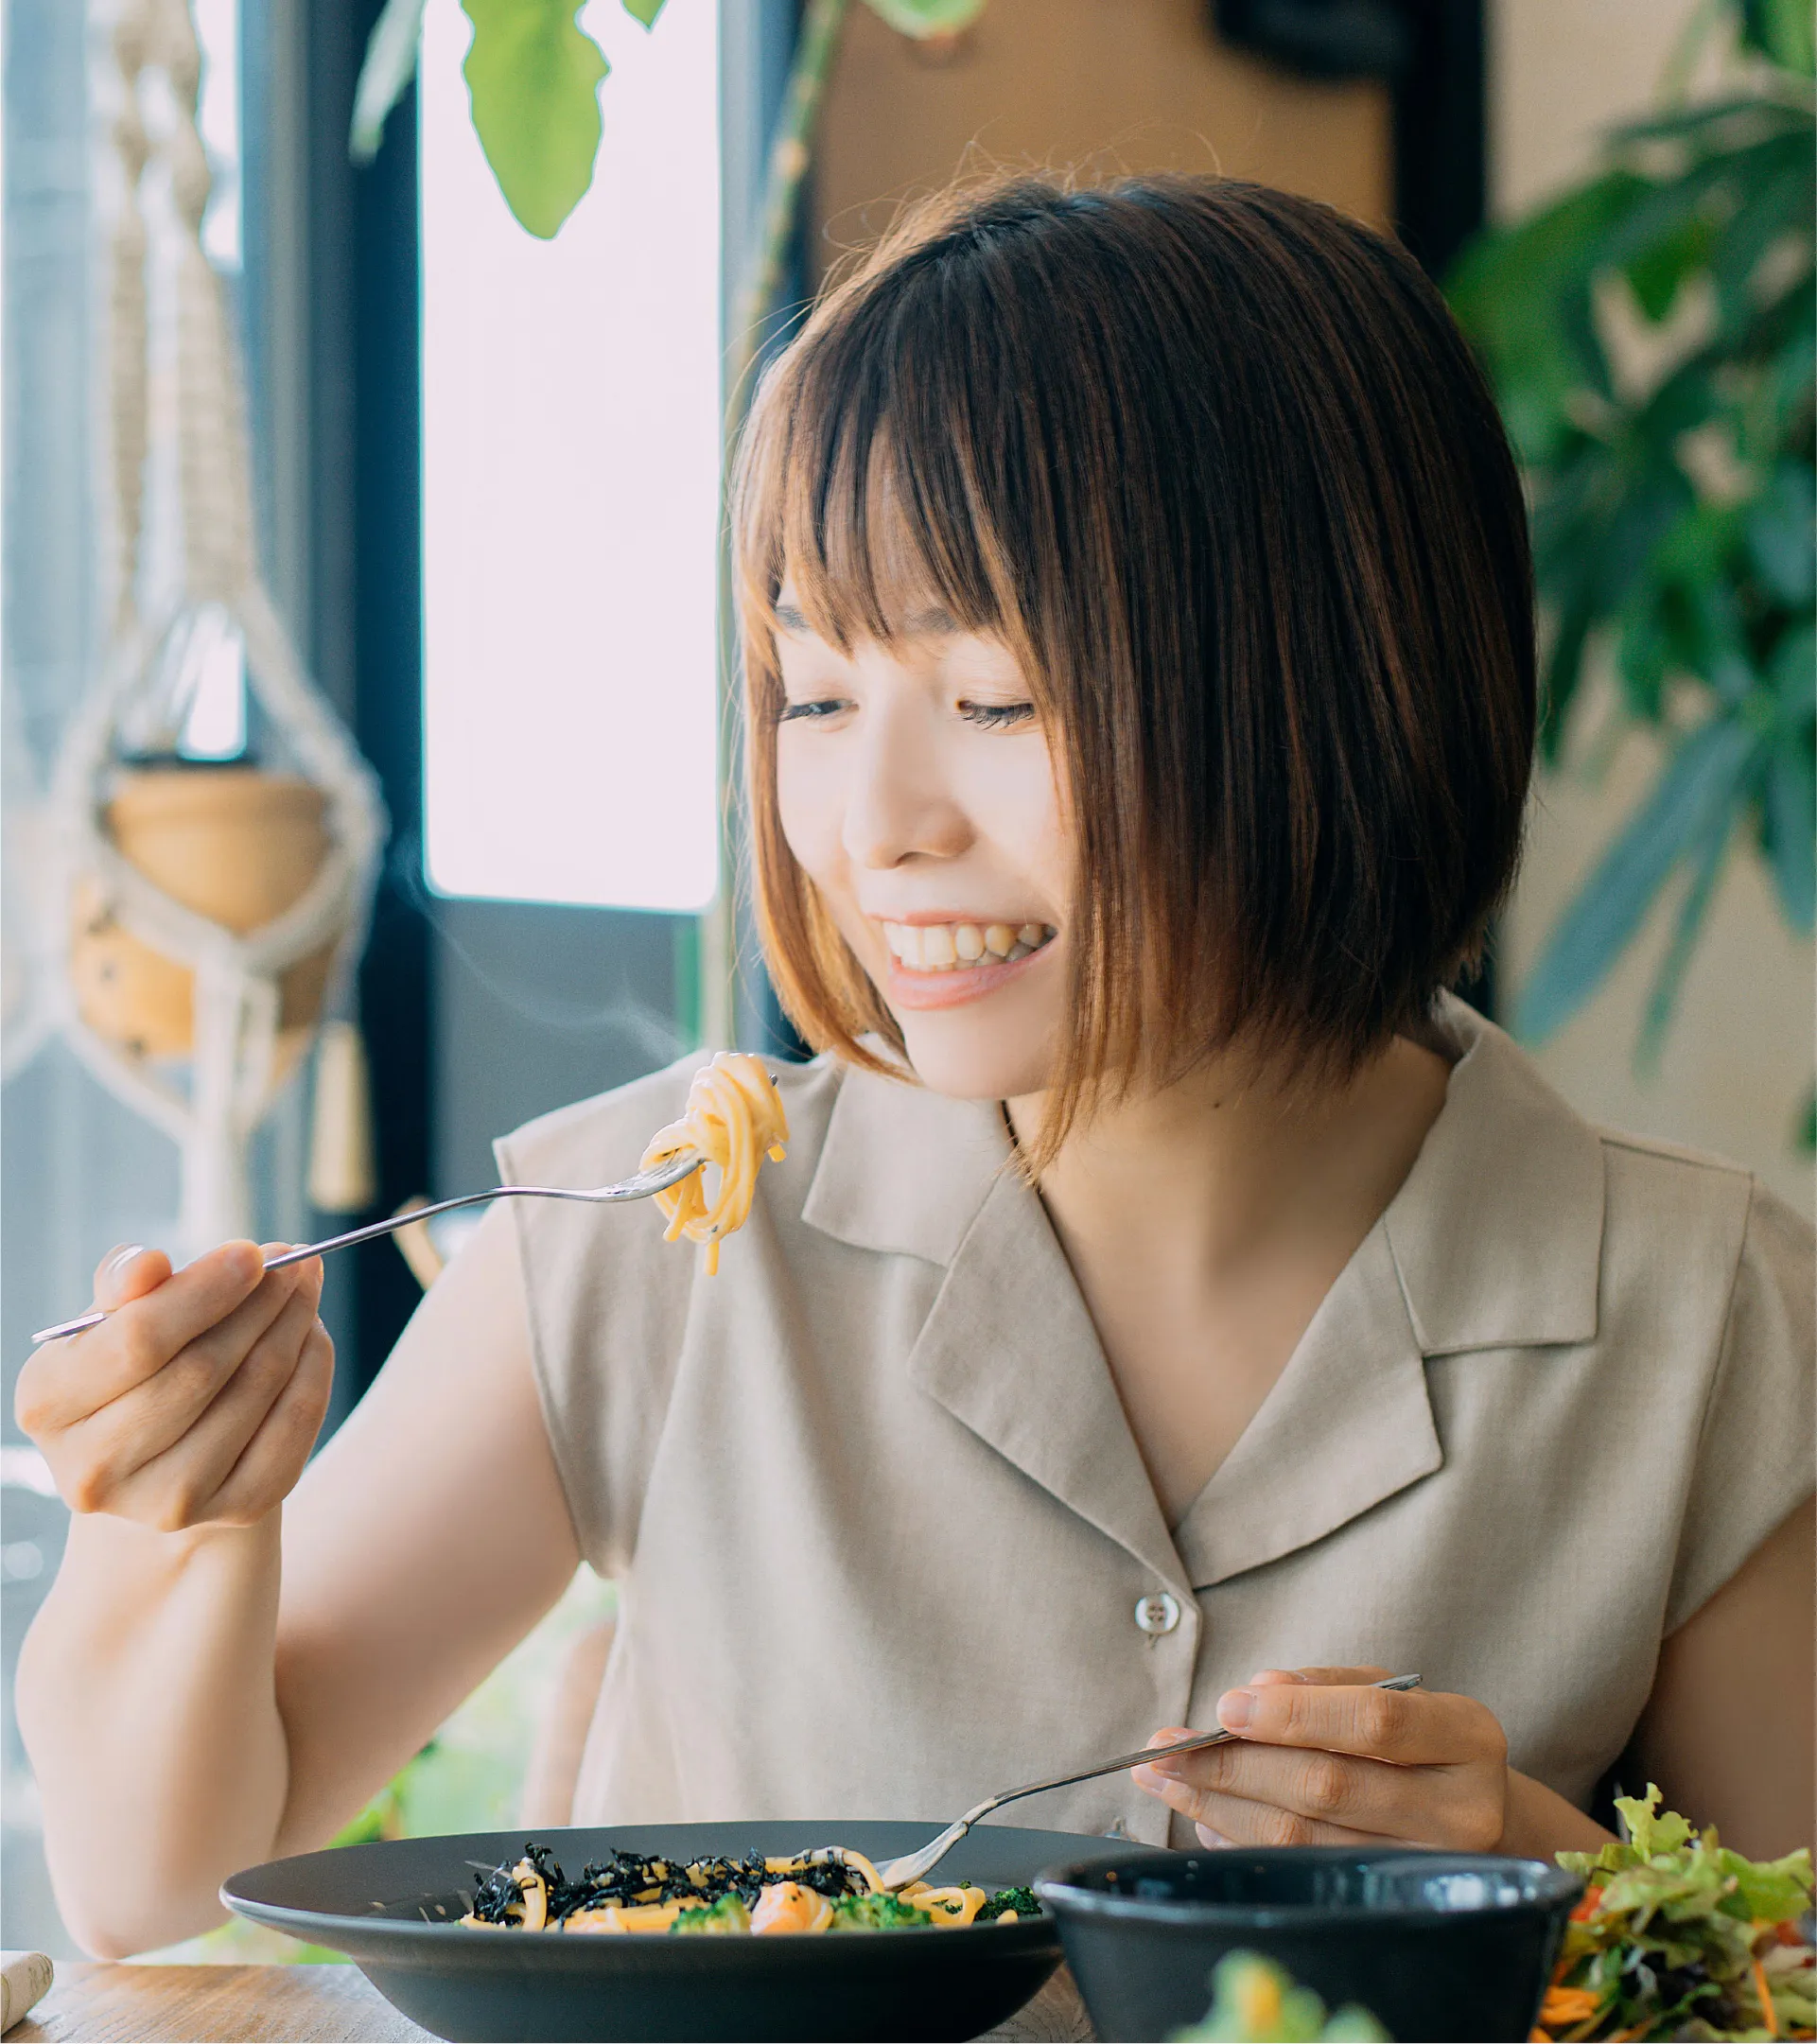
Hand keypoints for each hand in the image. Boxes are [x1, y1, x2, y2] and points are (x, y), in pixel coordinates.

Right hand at [15, 1240, 332, 1534]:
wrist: (162, 1453)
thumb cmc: (133, 1366)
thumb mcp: (112, 1321)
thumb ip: (125, 1285)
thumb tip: (148, 1264)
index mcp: (48, 1405)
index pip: (139, 1340)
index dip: (204, 1291)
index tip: (252, 1252)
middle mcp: (95, 1470)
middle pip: (202, 1369)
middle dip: (260, 1304)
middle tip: (294, 1260)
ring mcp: (166, 1502)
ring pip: (254, 1393)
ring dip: (292, 1328)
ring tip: (304, 1287)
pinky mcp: (233, 1510)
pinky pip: (293, 1426)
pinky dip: (312, 1371)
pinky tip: (311, 1335)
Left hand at [1133, 1665, 1509, 1851]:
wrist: (1480, 1815)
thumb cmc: (1421, 1741)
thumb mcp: (1390, 1692)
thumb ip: (1326, 1686)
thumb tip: (1259, 1689)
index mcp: (1466, 1736)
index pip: (1375, 1722)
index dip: (1294, 1715)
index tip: (1225, 1706)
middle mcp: (1460, 1810)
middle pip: (1329, 1787)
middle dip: (1232, 1765)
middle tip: (1164, 1747)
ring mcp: (1429, 1870)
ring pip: (1306, 1838)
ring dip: (1219, 1805)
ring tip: (1166, 1777)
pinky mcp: (1390, 1906)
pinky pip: (1299, 1873)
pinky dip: (1242, 1840)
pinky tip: (1204, 1815)